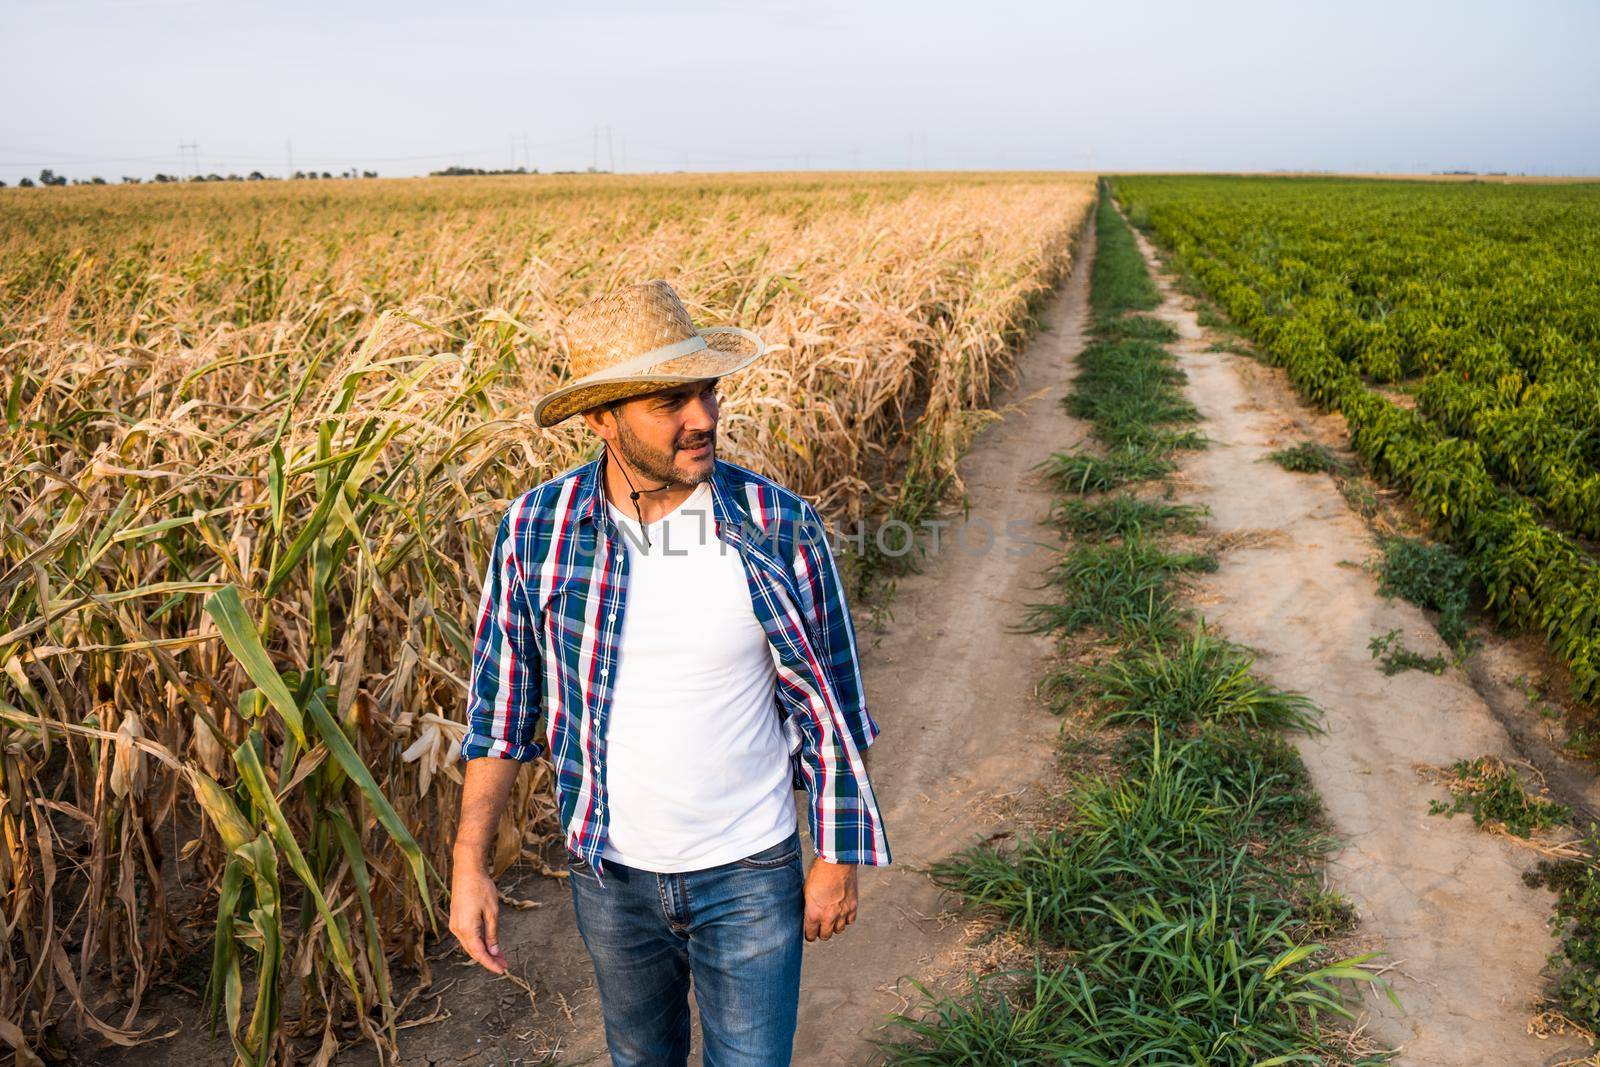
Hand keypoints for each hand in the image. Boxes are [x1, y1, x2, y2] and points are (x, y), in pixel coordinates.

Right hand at [449, 858, 507, 973]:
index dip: (491, 963)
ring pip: (470, 945)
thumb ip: (492, 934)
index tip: (502, 970)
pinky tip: (488, 944)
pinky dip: (478, 942)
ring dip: (484, 951)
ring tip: (500, 956)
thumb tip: (494, 952)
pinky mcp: (456, 919)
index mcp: (466, 929)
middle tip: (504, 964)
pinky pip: (467, 937)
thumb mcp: (492, 912)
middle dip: (489, 959)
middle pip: (473, 951)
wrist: (467, 870)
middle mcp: (457, 929)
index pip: (479, 953)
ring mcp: (455, 924)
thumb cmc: (481, 888)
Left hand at [803, 857, 858, 941]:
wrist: (836, 861)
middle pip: (825, 936)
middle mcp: (828, 917)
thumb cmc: (818, 872)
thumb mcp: (806, 890)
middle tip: (820, 926)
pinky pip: (850, 921)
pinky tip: (842, 912)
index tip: (809, 931)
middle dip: (821, 932)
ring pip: (838, 930)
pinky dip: (846, 919)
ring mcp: (842, 913)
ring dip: (834, 926)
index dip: (809, 934)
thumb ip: (807, 905)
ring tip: (832, 919)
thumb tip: (807, 913)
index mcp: (813, 913)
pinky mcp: (853, 906)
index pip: (811, 935)